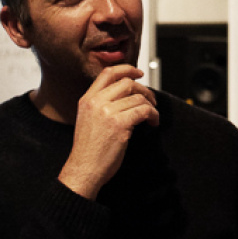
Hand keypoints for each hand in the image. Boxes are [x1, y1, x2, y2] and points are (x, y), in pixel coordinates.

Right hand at [58, 65, 159, 199]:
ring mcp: (107, 112)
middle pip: (128, 83)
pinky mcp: (119, 124)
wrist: (83, 170)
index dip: (127, 69)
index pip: (108, 73)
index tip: (139, 73)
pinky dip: (153, 115)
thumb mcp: (88, 119)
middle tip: (151, 101)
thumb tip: (127, 94)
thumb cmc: (88, 149)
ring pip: (139, 98)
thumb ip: (102, 104)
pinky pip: (144, 111)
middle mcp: (96, 102)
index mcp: (87, 99)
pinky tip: (153, 123)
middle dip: (144, 90)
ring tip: (152, 116)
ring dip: (151, 106)